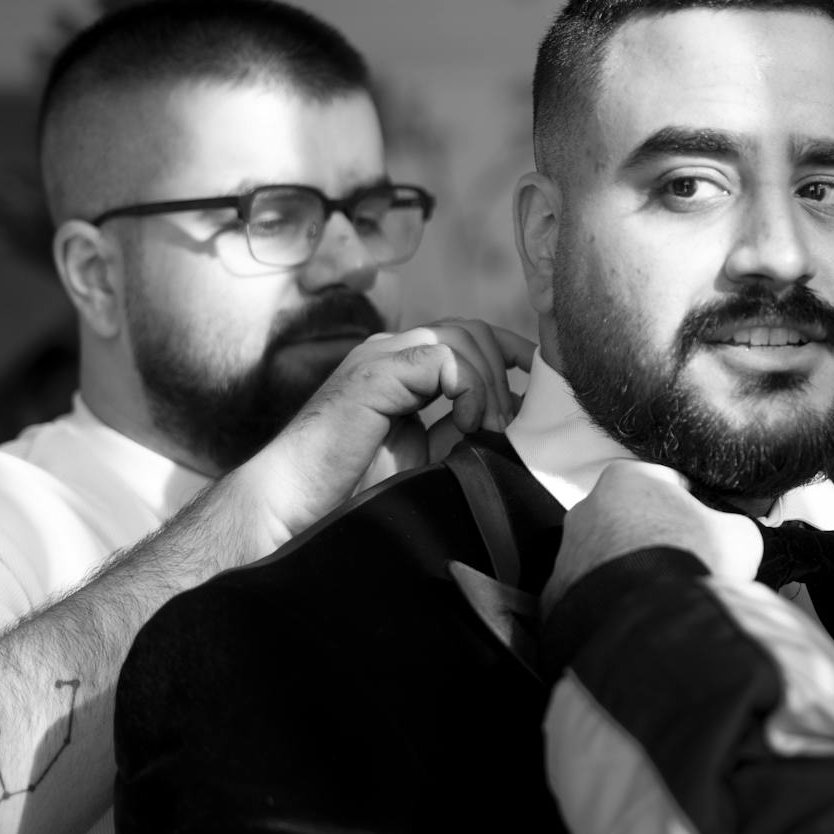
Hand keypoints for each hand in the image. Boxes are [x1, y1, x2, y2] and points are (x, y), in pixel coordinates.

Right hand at [227, 319, 534, 551]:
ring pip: (462, 337)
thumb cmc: (352, 488)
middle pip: (472, 330)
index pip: (467, 335)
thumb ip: (460, 426)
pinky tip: (464, 424)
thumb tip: (516, 417)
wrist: (293, 504)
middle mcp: (391, 351)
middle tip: (509, 424)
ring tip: (488, 429)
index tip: (540, 380)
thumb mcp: (425, 452)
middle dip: (504, 371)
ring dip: (488, 384)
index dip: (510, 351)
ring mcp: (381, 355)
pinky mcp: (376, 371)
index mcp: (402, 366)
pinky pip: (443, 358)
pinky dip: (467, 389)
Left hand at [543, 460, 757, 616]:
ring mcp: (567, 551)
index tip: (701, 527)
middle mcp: (587, 508)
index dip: (689, 504)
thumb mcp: (738, 534)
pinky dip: (610, 602)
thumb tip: (731, 534)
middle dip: (651, 537)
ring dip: (628, 570)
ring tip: (659, 595)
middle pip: (629, 518)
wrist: (650, 623)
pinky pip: (589, 594)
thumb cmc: (693, 563)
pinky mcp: (556, 594)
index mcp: (627, 478)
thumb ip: (732, 525)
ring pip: (605, 556)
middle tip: (680, 563)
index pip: (664, 482)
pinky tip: (636, 615)